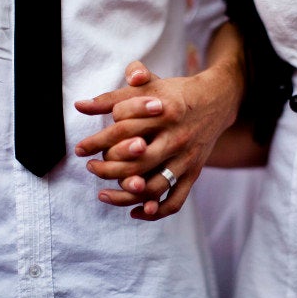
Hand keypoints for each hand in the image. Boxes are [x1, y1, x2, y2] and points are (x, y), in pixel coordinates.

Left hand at [75, 60, 242, 219]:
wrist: (216, 100)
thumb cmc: (174, 93)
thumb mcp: (147, 85)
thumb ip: (113, 96)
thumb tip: (80, 106)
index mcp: (163, 112)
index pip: (123, 129)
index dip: (97, 141)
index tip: (80, 149)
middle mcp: (176, 137)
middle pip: (135, 162)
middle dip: (107, 169)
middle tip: (90, 168)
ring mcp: (186, 158)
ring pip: (153, 186)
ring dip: (125, 195)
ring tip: (103, 194)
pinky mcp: (194, 173)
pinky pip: (175, 200)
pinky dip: (156, 211)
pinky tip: (137, 212)